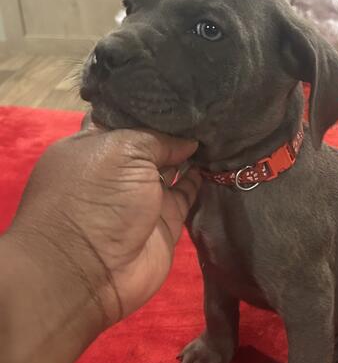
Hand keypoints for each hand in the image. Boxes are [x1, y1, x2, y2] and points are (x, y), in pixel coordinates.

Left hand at [8, 124, 201, 330]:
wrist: (92, 271)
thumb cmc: (95, 200)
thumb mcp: (122, 151)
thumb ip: (158, 138)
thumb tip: (189, 140)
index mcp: (92, 144)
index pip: (123, 115)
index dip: (150, 105)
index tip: (183, 90)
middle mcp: (116, 168)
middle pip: (151, 141)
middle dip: (176, 127)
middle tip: (210, 107)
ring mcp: (141, 196)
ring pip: (173, 166)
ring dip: (193, 151)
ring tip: (221, 129)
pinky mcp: (165, 221)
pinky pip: (188, 193)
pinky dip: (202, 179)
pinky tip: (220, 158)